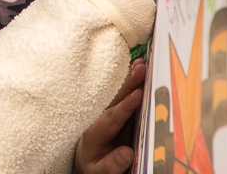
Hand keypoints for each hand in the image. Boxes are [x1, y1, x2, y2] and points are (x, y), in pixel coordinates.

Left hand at [73, 59, 147, 173]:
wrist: (84, 160)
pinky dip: (130, 80)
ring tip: (142, 63)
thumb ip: (111, 165)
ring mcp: (107, 112)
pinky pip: (122, 94)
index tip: (138, 94)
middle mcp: (100, 118)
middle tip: (142, 68)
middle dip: (129, 83)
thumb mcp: (97, 171)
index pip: (112, 117)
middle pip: (115, 99)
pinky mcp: (114, 111)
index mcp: (95, 132)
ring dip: (130, 78)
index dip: (126, 106)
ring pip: (119, 93)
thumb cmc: (92, 166)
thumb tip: (128, 153)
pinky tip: (138, 67)